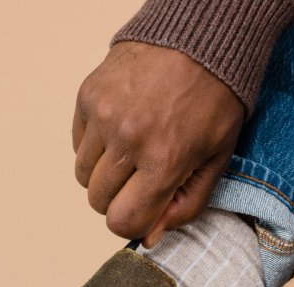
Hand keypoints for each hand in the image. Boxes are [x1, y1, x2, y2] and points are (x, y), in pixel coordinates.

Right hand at [73, 42, 243, 246]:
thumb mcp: (216, 160)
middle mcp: (128, 139)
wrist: (198, 41)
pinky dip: (95, 146)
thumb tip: (149, 237)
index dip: (134, 223)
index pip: (123, 221)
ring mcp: (104, 116)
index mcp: (164, 160)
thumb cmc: (214, 101)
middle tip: (141, 178)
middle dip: (119, 199)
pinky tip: (121, 129)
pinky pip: (77, 144)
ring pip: (83, 176)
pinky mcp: (88, 96)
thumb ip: (185, 205)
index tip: (146, 209)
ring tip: (132, 153)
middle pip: (98, 202)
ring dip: (105, 174)